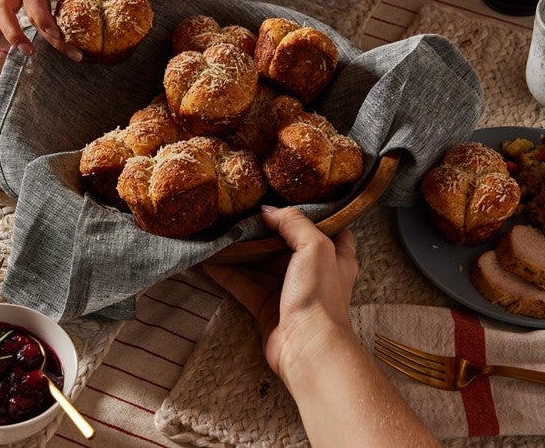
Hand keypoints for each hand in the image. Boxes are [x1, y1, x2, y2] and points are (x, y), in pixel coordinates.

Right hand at [202, 206, 356, 378]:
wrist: (307, 348)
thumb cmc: (319, 295)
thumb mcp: (314, 246)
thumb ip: (293, 222)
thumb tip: (267, 210)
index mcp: (335, 256)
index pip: (329, 228)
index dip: (312, 212)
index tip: (289, 196)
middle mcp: (313, 273)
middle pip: (287, 244)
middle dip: (265, 230)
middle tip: (241, 212)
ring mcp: (289, 292)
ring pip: (262, 265)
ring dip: (241, 251)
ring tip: (219, 233)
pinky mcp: (268, 309)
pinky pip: (244, 286)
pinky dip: (228, 274)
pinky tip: (210, 261)